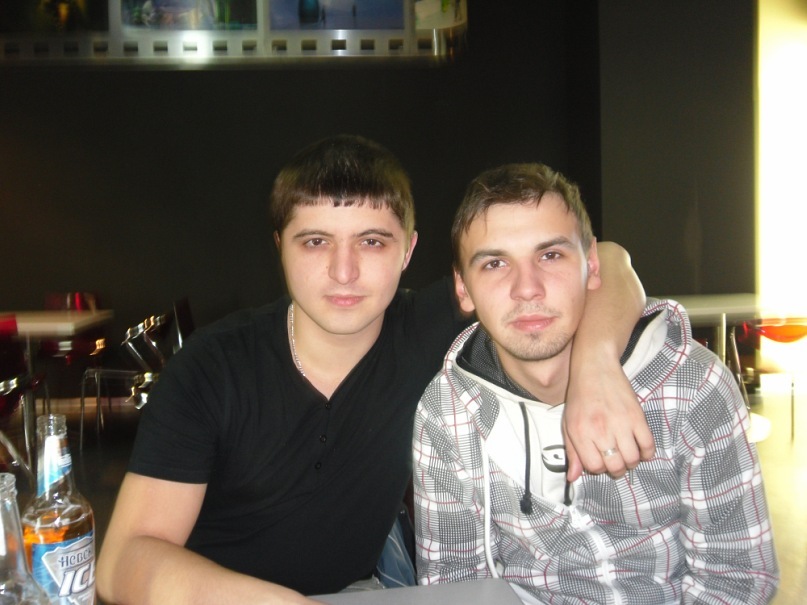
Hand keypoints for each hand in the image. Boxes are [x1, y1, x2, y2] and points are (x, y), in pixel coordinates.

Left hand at [563, 354, 654, 480]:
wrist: (595, 368)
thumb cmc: (580, 397)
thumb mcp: (568, 424)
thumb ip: (572, 452)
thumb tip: (573, 478)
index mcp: (581, 432)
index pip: (594, 467)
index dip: (597, 467)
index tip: (598, 458)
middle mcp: (601, 430)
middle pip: (615, 466)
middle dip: (616, 468)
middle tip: (614, 459)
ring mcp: (621, 423)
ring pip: (632, 459)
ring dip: (631, 462)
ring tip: (626, 453)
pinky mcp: (637, 416)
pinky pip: (648, 445)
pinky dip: (646, 453)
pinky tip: (639, 448)